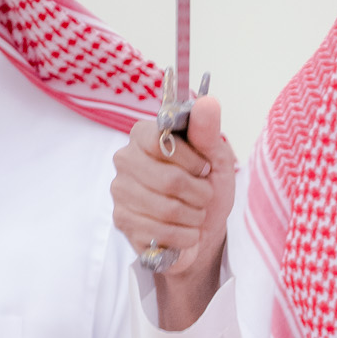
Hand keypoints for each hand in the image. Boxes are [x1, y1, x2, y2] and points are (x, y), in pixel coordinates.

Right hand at [111, 93, 234, 329]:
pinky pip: (160, 231)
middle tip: (205, 195)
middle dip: (199, 193)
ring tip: (196, 214)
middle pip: (168, 180)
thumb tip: (207, 101)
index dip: (191, 160)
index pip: (161, 142)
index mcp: (143, 135)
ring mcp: (120, 192)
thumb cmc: (207, 186)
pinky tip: (186, 232)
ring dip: (195, 216)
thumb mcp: (216, 156)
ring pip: (167, 208)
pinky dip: (185, 235)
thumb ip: (207, 130)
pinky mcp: (122, 222)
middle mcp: (125, 160)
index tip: (204, 168)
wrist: (205, 228)